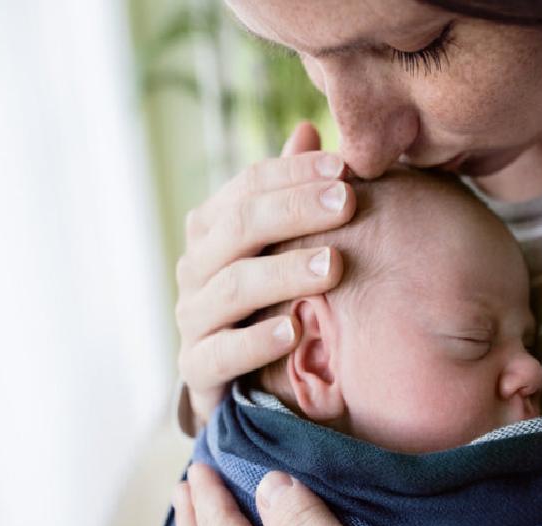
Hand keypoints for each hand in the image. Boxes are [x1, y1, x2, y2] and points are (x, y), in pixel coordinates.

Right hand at [176, 123, 351, 424]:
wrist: (239, 379)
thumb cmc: (270, 298)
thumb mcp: (281, 244)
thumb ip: (291, 194)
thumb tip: (308, 130)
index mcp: (214, 227)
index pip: (249, 186)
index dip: (294, 173)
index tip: (345, 167)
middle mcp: (197, 266)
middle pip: (238, 227)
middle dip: (294, 211)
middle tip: (347, 203)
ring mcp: (193, 317)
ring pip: (233, 287)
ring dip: (283, 273)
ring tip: (332, 266)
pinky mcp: (197, 368)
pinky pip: (221, 354)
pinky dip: (257, 342)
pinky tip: (294, 333)